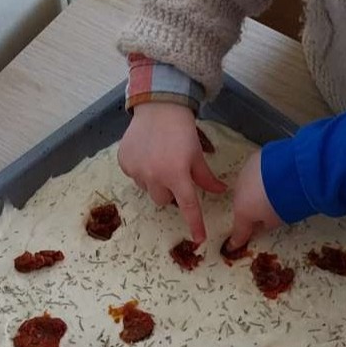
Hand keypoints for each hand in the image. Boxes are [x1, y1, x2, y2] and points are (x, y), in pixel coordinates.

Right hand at [117, 102, 226, 244]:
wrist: (158, 106)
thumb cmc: (182, 130)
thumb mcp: (197, 154)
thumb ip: (206, 177)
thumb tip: (221, 192)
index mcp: (177, 174)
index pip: (188, 206)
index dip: (194, 224)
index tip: (199, 240)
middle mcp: (154, 176)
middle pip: (163, 200)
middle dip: (169, 191)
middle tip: (173, 172)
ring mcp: (136, 170)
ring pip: (147, 188)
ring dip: (154, 180)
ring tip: (158, 158)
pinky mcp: (124, 162)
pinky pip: (134, 175)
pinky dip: (140, 168)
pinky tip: (146, 152)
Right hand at [225, 150, 280, 252]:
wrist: (293, 173)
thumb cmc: (285, 202)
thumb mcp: (276, 220)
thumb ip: (266, 224)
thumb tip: (263, 224)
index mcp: (242, 210)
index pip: (240, 229)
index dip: (238, 238)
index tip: (234, 245)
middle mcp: (238, 190)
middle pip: (243, 202)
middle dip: (252, 207)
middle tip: (266, 210)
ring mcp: (245, 172)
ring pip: (248, 185)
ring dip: (257, 189)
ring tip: (273, 190)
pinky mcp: (255, 158)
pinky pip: (257, 170)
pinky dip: (263, 174)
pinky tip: (274, 175)